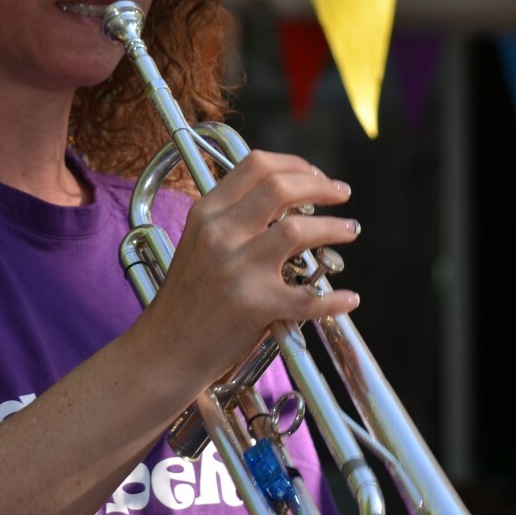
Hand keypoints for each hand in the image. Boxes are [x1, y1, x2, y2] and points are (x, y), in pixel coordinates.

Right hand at [139, 150, 358, 385]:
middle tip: (342, 193)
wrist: (165, 349)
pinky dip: (335, 298)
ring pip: (298, 232)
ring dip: (334, 228)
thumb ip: (233, 217)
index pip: (256, 165)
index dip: (296, 165)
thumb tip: (285, 196)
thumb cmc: (186, 299)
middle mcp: (220, 233)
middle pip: (281, 188)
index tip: (316, 175)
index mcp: (206, 212)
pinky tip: (348, 298)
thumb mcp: (198, 242)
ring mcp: (237, 269)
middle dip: (321, 186)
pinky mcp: (254, 306)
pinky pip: (308, 297)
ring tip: (350, 230)